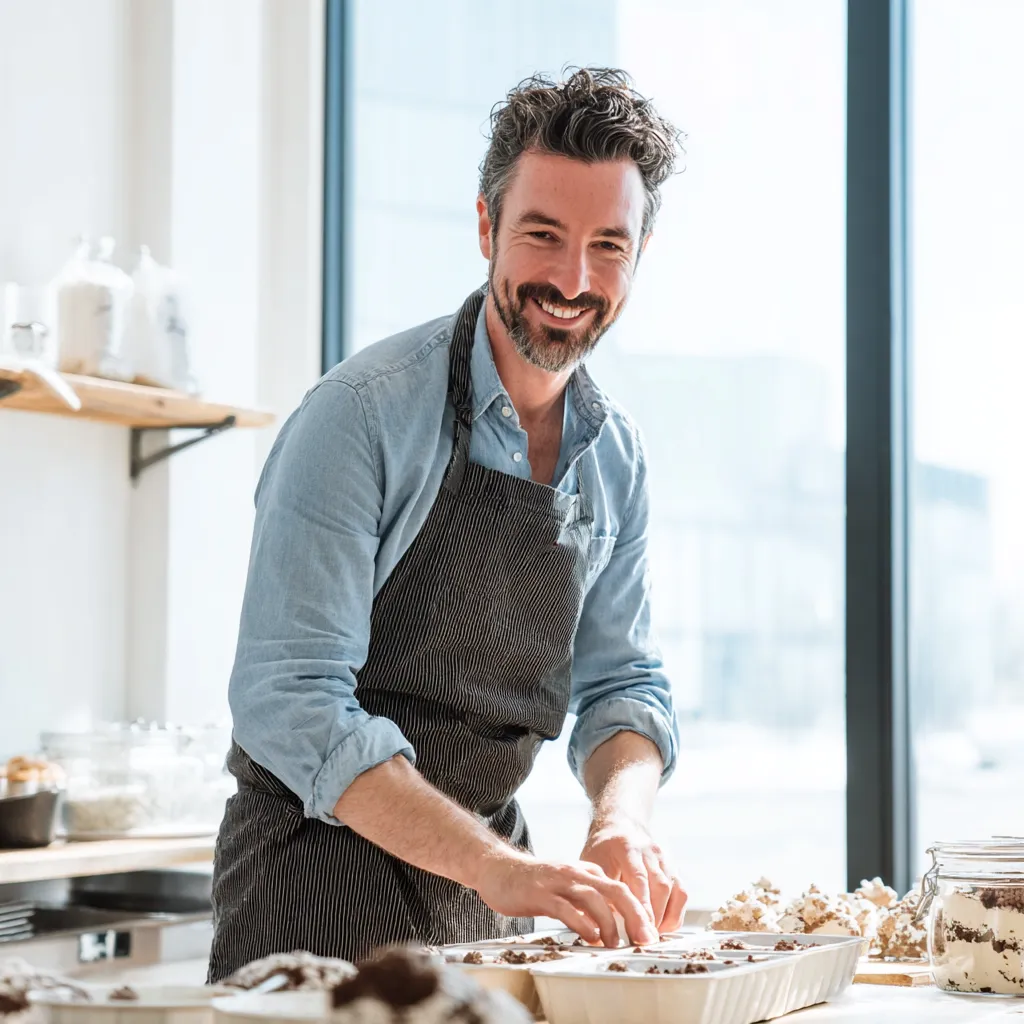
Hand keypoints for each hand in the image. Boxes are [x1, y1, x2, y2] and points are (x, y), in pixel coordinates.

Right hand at [470, 847, 658, 946]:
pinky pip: (566, 908)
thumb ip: (586, 900)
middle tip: (646, 938)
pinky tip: (590, 937)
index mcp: (585, 872)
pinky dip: (582, 923)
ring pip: (593, 898)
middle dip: (635, 915)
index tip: (649, 933)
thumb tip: (610, 924)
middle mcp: (576, 873)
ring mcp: (558, 882)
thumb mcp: (566, 886)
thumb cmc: (534, 883)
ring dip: (610, 922)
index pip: (621, 889)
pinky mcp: (540, 894)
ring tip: (617, 943)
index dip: (639, 911)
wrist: (498, 868)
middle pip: (615, 890)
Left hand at [580, 818, 686, 932]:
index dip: (641, 907)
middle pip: (659, 886)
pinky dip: (675, 913)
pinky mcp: (673, 868)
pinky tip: (663, 927)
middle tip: (644, 940)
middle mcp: (649, 850)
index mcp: (627, 847)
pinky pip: (682, 892)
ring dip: (665, 917)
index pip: (638, 878)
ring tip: (652, 936)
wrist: (618, 827)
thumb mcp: (593, 864)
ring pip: (674, 890)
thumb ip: (599, 889)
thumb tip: (598, 922)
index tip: (639, 931)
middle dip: (654, 917)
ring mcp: (664, 858)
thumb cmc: (602, 850)